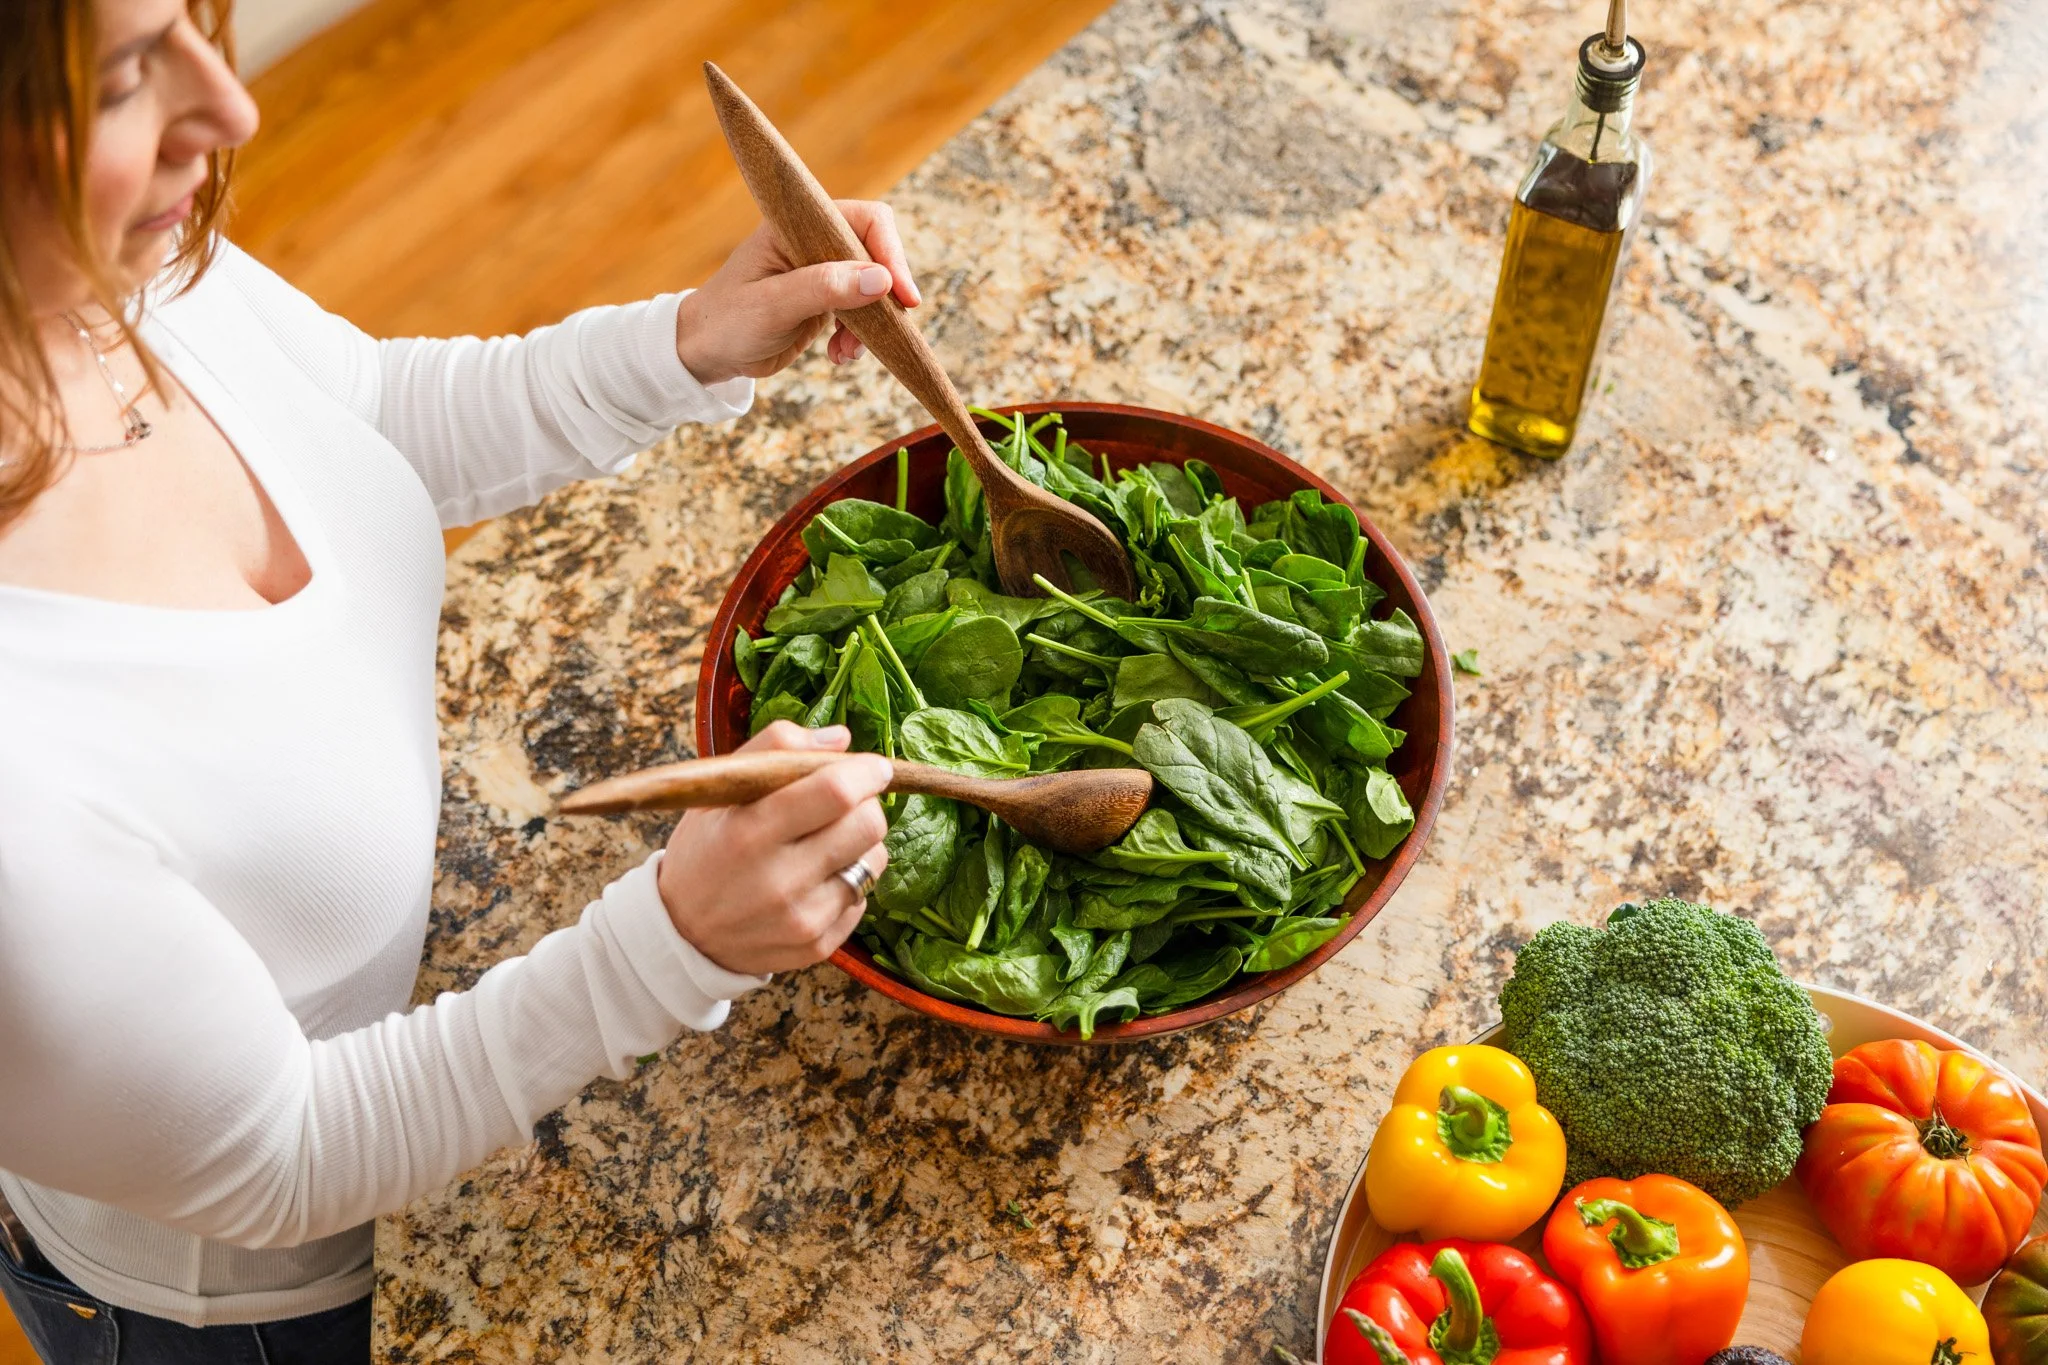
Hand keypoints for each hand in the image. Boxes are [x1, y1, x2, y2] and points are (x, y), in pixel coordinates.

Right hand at [656, 721, 891, 975]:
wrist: (682, 935)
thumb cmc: (706, 851)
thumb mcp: (718, 792)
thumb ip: (775, 748)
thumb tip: (842, 739)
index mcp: (749, 832)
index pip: (836, 792)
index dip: (866, 771)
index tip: (872, 766)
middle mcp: (778, 881)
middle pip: (868, 825)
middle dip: (866, 804)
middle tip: (846, 804)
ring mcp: (801, 919)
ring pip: (875, 861)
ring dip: (861, 844)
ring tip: (825, 844)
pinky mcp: (818, 945)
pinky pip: (863, 898)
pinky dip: (848, 880)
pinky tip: (816, 880)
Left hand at [674, 199, 921, 385]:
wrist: (706, 352)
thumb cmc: (727, 321)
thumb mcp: (773, 306)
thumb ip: (825, 288)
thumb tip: (882, 281)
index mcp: (797, 226)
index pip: (864, 220)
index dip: (890, 252)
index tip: (902, 294)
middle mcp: (814, 243)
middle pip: (877, 253)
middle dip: (885, 294)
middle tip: (889, 328)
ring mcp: (822, 272)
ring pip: (874, 288)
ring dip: (874, 323)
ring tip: (849, 351)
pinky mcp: (826, 300)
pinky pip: (862, 313)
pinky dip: (860, 337)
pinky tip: (838, 355)